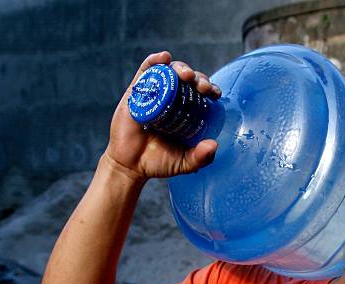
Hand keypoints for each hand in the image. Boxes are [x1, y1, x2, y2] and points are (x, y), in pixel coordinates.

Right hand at [105, 51, 221, 180]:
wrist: (130, 165)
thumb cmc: (159, 162)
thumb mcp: (184, 163)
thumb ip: (200, 158)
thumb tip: (213, 145)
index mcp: (187, 112)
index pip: (201, 94)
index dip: (210, 89)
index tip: (214, 94)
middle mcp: (173, 99)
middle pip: (189, 80)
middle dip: (198, 79)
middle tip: (201, 87)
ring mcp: (155, 93)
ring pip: (170, 72)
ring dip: (181, 68)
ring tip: (186, 75)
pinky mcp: (136, 92)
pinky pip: (146, 71)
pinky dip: (155, 61)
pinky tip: (164, 58)